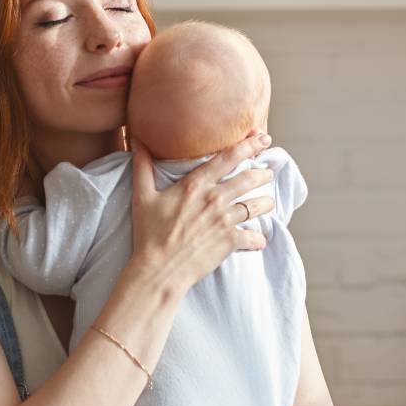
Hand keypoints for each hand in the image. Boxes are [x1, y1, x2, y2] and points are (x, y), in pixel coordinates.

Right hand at [128, 133, 275, 295]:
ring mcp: (224, 220)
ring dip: (265, 202)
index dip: (249, 145)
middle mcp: (214, 199)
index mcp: (196, 184)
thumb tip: (137, 141)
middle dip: (263, 173)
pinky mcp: (230, 241)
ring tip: (268, 201)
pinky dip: (258, 238)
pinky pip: (254, 237)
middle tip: (268, 172)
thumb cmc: (149, 233)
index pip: (228, 158)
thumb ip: (142, 168)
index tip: (263, 137)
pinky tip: (259, 238)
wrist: (159, 269)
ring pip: (256, 206)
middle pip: (248, 179)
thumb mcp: (142, 197)